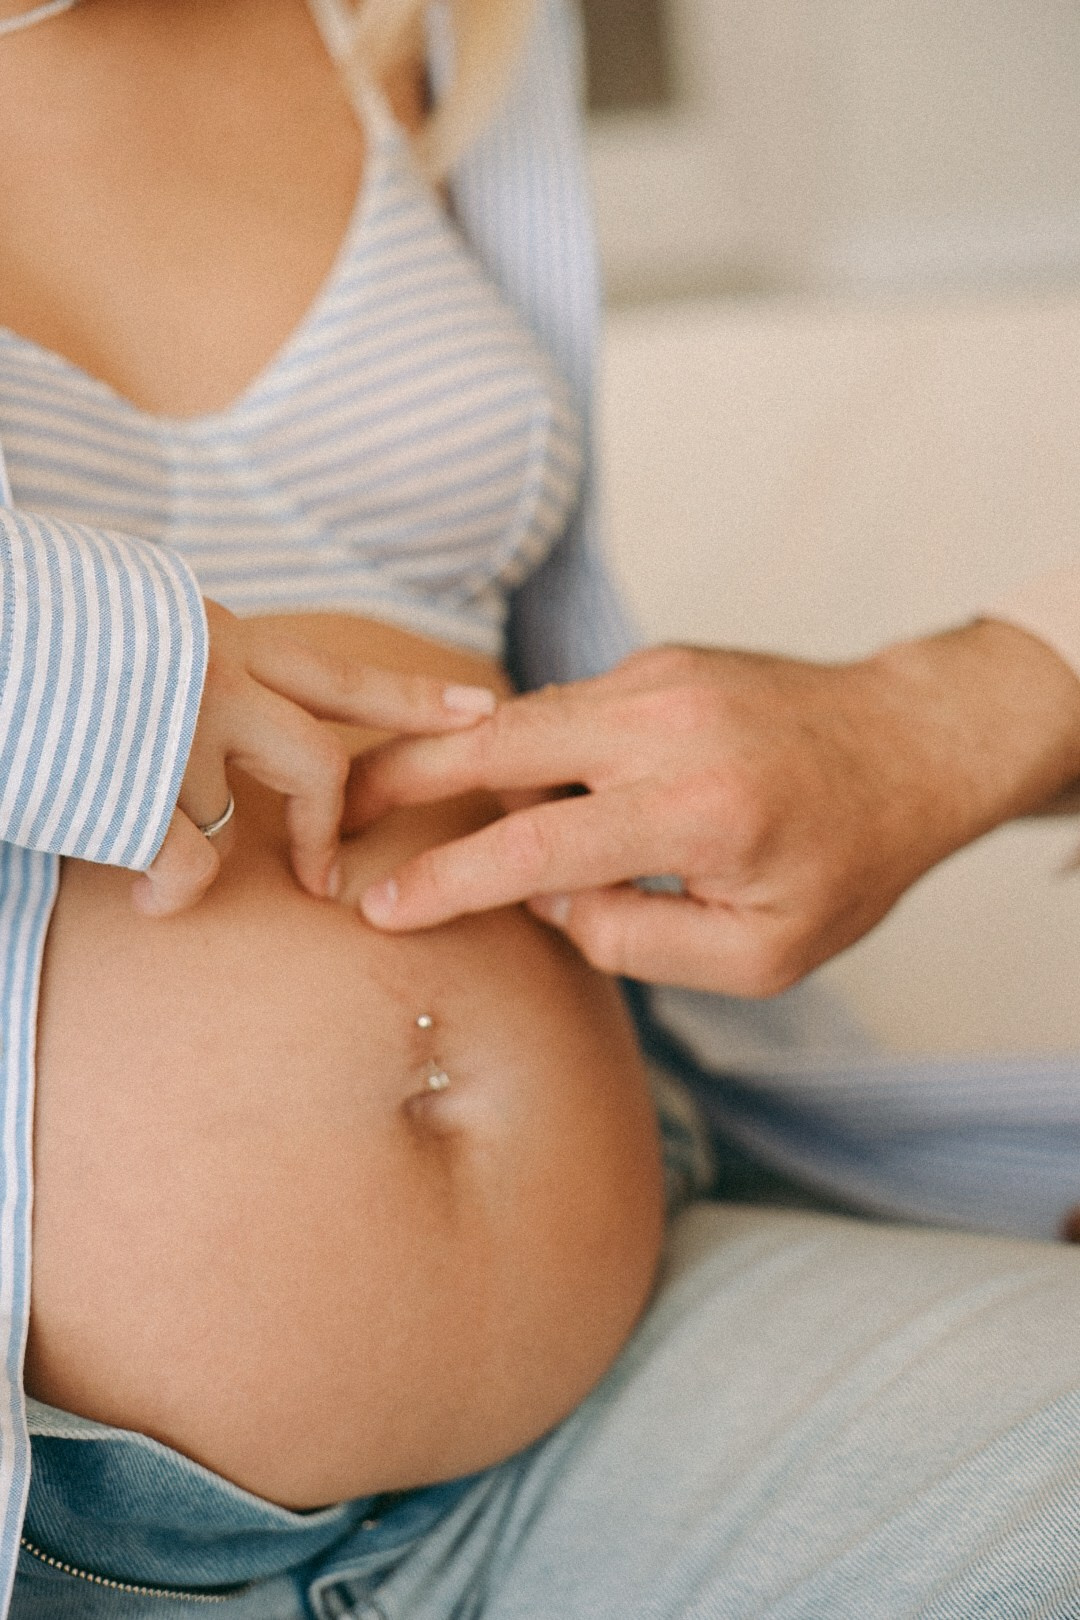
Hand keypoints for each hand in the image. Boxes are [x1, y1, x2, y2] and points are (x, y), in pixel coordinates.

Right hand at [132, 600, 495, 915]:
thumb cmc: (25, 641)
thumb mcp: (130, 627)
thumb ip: (192, 663)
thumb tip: (231, 708)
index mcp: (219, 636)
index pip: (337, 679)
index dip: (412, 701)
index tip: (482, 710)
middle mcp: (212, 675)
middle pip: (317, 768)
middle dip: (321, 831)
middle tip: (322, 877)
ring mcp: (177, 729)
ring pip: (235, 829)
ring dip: (196, 857)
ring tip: (145, 860)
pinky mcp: (136, 789)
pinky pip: (190, 871)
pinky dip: (169, 893)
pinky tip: (141, 893)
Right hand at [345, 625, 1079, 993]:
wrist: (907, 746)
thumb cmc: (843, 864)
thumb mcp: (763, 955)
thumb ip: (641, 945)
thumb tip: (546, 903)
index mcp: (697, 813)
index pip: (533, 848)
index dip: (445, 883)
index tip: (378, 907)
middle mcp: (669, 728)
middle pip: (495, 744)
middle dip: (400, 775)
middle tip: (327, 805)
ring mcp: (660, 680)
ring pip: (520, 719)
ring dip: (451, 758)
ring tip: (381, 794)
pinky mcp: (658, 662)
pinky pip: (565, 710)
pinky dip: (524, 748)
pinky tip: (510, 784)